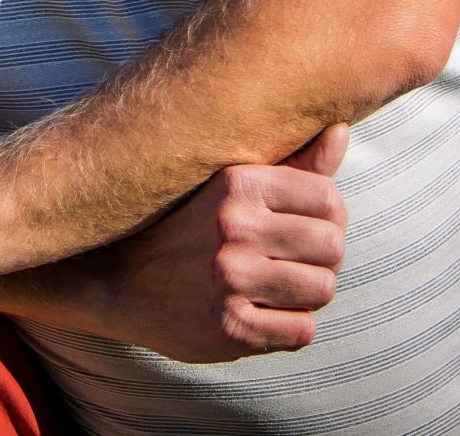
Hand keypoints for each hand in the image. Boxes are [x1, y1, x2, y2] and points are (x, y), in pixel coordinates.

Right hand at [34, 124, 349, 362]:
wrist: (117, 281)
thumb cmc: (185, 227)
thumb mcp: (230, 185)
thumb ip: (294, 162)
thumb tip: (343, 128)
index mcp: (237, 184)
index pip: (329, 200)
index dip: (328, 218)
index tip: (304, 228)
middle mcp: (234, 228)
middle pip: (333, 247)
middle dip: (321, 258)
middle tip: (292, 262)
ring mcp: (231, 280)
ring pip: (323, 289)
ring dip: (307, 294)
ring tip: (276, 287)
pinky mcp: (230, 328)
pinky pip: (303, 330)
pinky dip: (289, 327)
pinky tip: (261, 314)